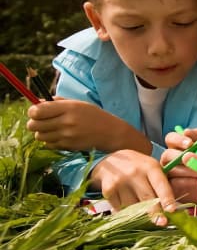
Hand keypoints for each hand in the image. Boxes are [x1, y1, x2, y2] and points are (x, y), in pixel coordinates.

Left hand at [27, 99, 149, 151]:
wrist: (111, 133)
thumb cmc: (94, 116)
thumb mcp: (78, 104)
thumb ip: (57, 102)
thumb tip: (36, 104)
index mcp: (69, 108)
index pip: (37, 111)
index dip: (33, 111)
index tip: (37, 111)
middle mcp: (66, 122)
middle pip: (34, 125)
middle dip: (35, 123)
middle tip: (42, 121)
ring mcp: (66, 136)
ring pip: (39, 136)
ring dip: (42, 132)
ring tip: (53, 129)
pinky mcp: (67, 146)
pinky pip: (48, 144)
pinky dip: (50, 141)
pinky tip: (60, 136)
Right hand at [91, 150, 175, 225]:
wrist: (111, 161)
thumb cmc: (139, 168)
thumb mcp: (152, 169)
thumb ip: (162, 185)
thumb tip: (171, 209)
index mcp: (150, 167)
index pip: (161, 185)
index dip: (167, 199)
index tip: (172, 211)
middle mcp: (135, 173)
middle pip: (147, 198)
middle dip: (155, 213)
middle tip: (162, 223)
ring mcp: (120, 182)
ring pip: (133, 207)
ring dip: (140, 215)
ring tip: (144, 215)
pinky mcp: (108, 191)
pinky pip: (120, 209)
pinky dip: (126, 213)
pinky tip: (129, 211)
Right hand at [161, 128, 196, 203]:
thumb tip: (186, 131)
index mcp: (177, 146)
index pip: (170, 138)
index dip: (178, 139)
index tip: (191, 143)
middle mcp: (169, 158)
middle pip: (167, 154)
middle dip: (180, 156)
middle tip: (192, 159)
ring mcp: (168, 173)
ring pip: (172, 169)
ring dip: (188, 170)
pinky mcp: (171, 186)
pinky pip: (175, 182)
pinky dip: (188, 181)